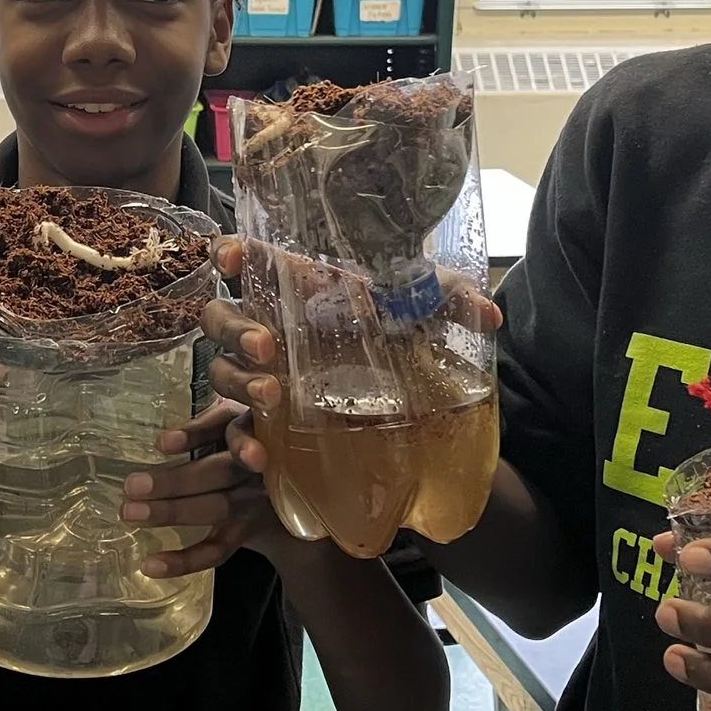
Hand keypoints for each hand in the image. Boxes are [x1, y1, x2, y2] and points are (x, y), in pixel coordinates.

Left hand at [121, 398, 273, 577]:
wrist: (294, 484)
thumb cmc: (245, 437)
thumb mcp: (232, 419)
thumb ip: (207, 422)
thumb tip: (161, 438)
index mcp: (252, 426)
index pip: (228, 426)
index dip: (195, 434)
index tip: (161, 444)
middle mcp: (261, 463)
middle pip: (220, 471)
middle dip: (175, 481)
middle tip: (133, 486)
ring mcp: (256, 499)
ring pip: (217, 507)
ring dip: (172, 512)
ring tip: (131, 514)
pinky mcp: (248, 528)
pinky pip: (218, 549)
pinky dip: (184, 560)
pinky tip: (151, 565)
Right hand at [200, 236, 503, 412]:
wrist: (390, 390)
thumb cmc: (391, 328)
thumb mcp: (420, 308)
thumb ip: (449, 301)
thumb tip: (490, 316)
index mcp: (295, 288)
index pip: (249, 261)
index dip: (231, 255)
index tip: (229, 260)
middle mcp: (266, 326)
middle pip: (220, 317)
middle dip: (235, 328)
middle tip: (267, 346)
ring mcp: (259, 373)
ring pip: (221, 369)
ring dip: (239, 381)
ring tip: (273, 396)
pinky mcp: (265, 418)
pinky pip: (234, 427)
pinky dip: (239, 441)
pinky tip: (259, 456)